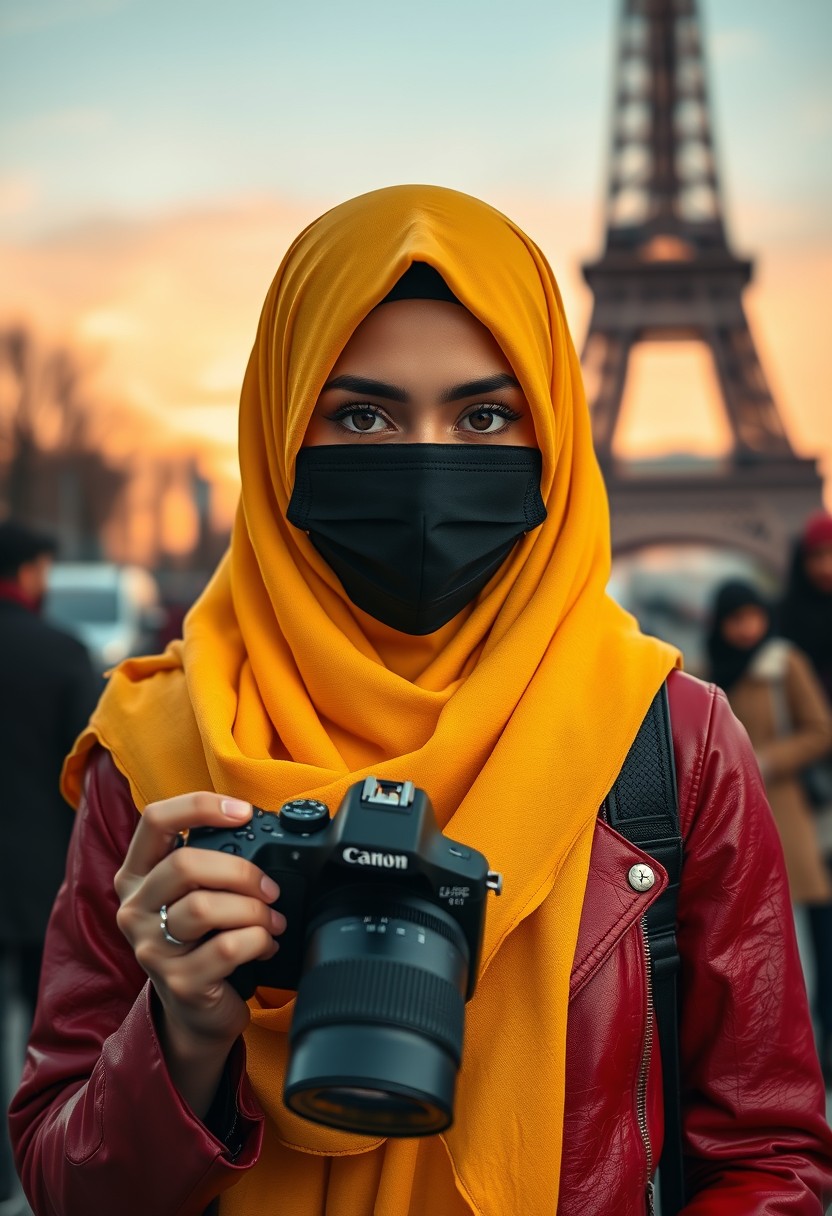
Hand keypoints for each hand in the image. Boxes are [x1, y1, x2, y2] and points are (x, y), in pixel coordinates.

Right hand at [114, 792, 285, 1110]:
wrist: (197, 1011)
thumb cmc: (203, 940)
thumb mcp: (194, 893)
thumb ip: (210, 860)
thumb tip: (257, 827)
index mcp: (137, 874)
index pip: (155, 819)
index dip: (201, 806)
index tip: (243, 812)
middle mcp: (134, 908)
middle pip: (184, 864)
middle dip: (240, 871)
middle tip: (269, 889)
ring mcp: (150, 948)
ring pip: (205, 907)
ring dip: (254, 910)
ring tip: (271, 920)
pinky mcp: (178, 982)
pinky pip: (227, 948)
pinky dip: (258, 940)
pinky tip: (265, 945)